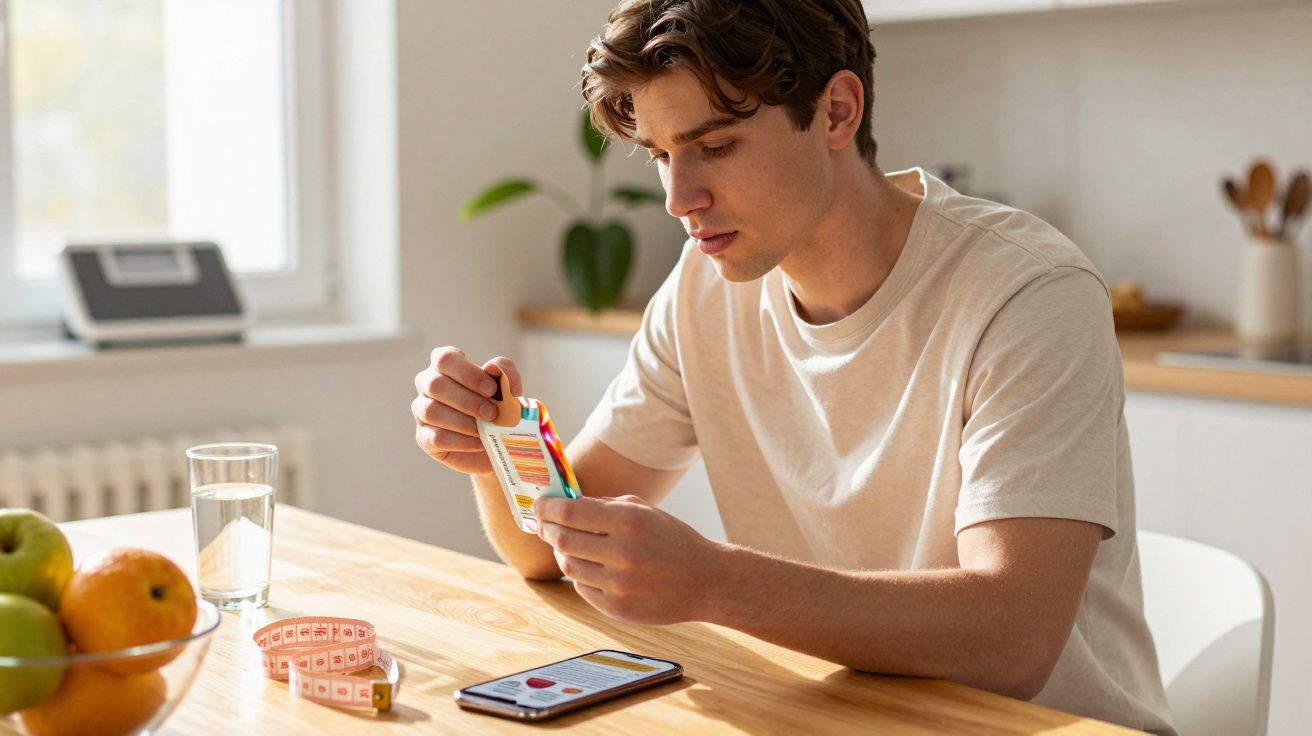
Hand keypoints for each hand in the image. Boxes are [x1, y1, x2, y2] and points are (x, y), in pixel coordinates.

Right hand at [413, 347, 521, 475]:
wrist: (498, 441)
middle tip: (492, 413)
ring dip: (463, 422)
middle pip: (435, 385)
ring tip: (485, 429)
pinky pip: (435, 437)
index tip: (491, 389)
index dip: (468, 373)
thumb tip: (490, 367)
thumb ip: (504, 371)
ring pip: (431, 411)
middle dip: (467, 401)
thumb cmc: (498, 405)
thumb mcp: (508, 386)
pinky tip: (479, 442)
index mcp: (445, 365)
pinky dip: (461, 441)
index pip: (445, 359)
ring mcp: (421, 410)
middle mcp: (427, 384)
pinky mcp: (424, 437)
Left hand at [532, 495, 725, 624]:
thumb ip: (604, 504)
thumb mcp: (644, 511)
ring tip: (568, 545)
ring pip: (568, 565)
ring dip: (561, 552)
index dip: (547, 508)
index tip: (538, 506)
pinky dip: (580, 574)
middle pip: (562, 539)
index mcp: (630, 521)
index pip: (570, 512)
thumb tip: (562, 503)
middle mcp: (623, 553)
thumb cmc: (672, 539)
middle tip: (544, 525)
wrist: (705, 581)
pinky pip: (581, 587)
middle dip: (546, 529)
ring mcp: (619, 584)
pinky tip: (590, 566)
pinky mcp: (617, 608)